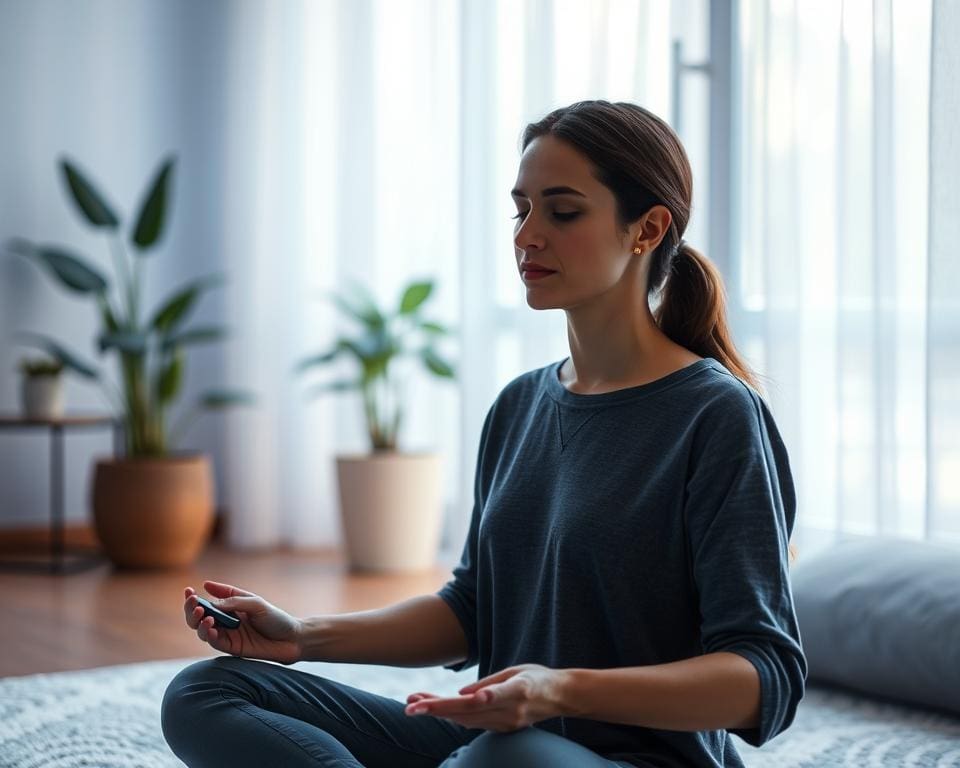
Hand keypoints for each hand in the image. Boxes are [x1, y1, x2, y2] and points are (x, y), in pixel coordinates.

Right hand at [183, 581, 302, 664]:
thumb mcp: (256, 604)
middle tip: (193, 604)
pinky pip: (215, 643)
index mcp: (231, 605)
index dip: (196, 597)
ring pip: (203, 630)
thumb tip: (210, 601)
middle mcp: (226, 620)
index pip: (209, 600)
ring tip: (204, 616)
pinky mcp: (232, 648)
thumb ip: (233, 602)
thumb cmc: (276, 618)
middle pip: (200, 617)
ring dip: (199, 623)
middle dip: (191, 610)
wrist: (292, 639)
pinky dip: (209, 636)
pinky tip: (210, 628)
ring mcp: (228, 634)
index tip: (188, 591)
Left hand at [404, 664, 568, 731]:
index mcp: (518, 691)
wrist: (561, 698)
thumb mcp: (517, 671)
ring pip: (465, 720)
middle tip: (410, 705)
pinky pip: (472, 723)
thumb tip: (463, 693)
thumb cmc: (537, 678)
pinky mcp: (502, 729)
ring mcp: (506, 723)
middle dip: (437, 708)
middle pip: (469, 712)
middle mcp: (510, 711)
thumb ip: (491, 683)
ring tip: (413, 701)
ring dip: (438, 712)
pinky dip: (452, 716)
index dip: (477, 697)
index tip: (460, 697)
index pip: (492, 696)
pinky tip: (434, 708)